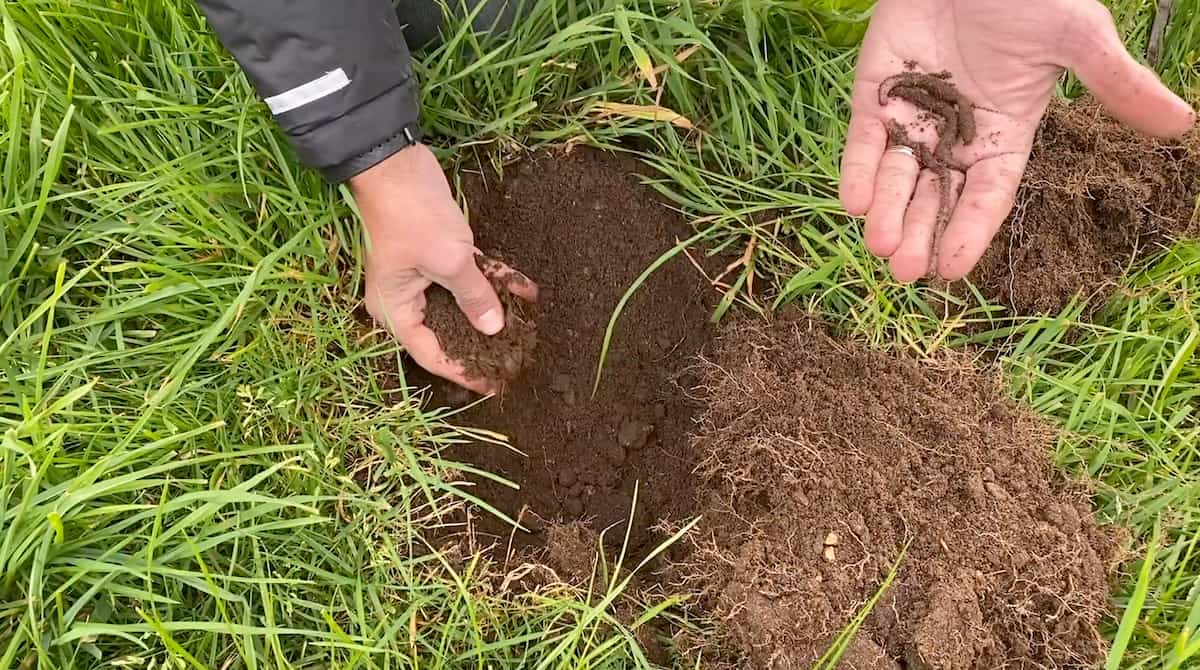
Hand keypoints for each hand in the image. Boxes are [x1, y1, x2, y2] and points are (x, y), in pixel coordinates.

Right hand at [353, 144, 536, 393]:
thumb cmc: (413, 217)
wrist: (394, 162)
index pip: (432, 355)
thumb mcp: (451, 261)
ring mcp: (422, 276)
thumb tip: (494, 329)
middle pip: (448, 332)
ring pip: (463, 302)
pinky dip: (494, 279)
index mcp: (396, 311)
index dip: (464, 372)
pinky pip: (468, 276)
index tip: (494, 384)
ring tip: (529, 327)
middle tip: (517, 359)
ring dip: (495, 308)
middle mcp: (406, 300)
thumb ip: (475, 297)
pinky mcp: (438, 254)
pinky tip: (527, 288)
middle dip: (484, 342)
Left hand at [840, 0, 1194, 281]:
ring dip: (887, 213)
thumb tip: (1182, 122)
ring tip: (879, 248)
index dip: (970, 231)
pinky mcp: (874, 96)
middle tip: (905, 271)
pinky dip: (858, 171)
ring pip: (896, 176)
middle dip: (920, 233)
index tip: (952, 268)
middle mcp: (955, 136)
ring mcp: (913, 117)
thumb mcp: (1077, 37)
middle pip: (936, 196)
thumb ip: (1115, 83)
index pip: (986, 195)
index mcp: (1004, 135)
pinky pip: (864, 142)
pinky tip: (854, 202)